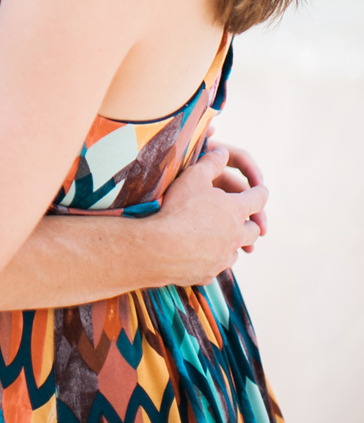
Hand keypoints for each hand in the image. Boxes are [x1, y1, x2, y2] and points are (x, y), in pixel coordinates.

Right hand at [147, 142, 267, 284]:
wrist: (161, 247)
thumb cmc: (178, 208)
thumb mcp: (193, 176)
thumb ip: (211, 162)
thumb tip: (222, 150)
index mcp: (236, 209)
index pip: (259, 198)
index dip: (260, 191)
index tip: (261, 189)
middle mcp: (237, 234)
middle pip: (254, 229)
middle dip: (253, 223)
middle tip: (248, 220)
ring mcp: (224, 256)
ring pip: (238, 249)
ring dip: (234, 243)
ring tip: (225, 239)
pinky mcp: (210, 272)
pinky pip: (218, 264)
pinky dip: (214, 257)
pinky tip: (201, 253)